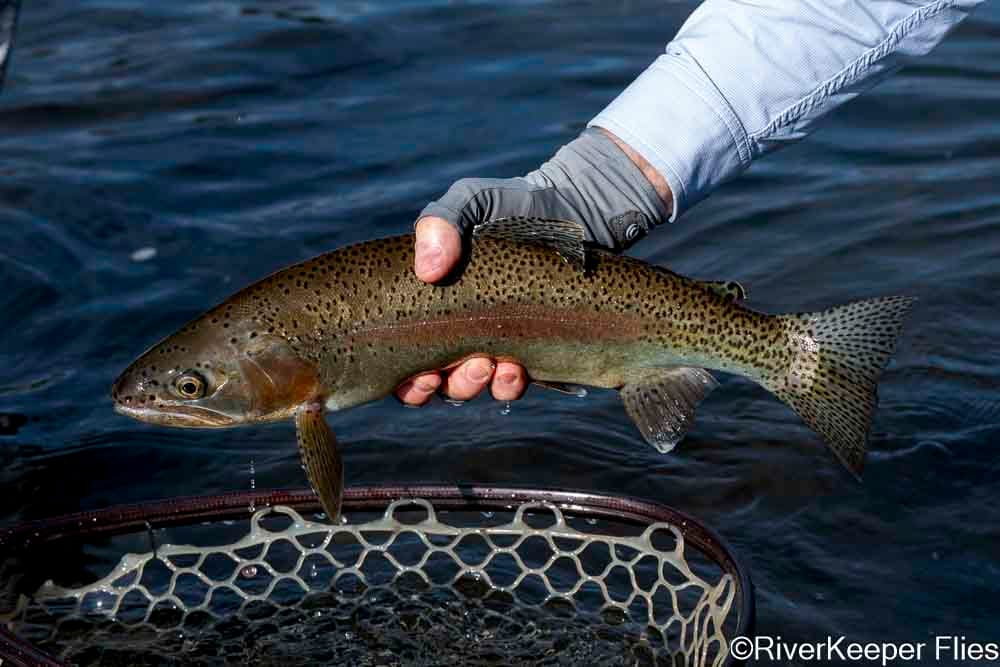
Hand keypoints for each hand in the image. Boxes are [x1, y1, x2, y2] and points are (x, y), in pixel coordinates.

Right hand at [395, 128, 671, 405]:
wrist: (578, 213)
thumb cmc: (515, 207)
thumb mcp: (473, 201)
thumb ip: (441, 220)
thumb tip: (427, 271)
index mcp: (430, 301)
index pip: (401, 354)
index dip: (401, 375)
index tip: (415, 369)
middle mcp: (455, 329)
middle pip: (428, 381)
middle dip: (429, 386)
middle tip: (442, 372)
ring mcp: (492, 344)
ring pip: (467, 387)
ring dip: (468, 385)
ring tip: (486, 365)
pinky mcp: (528, 353)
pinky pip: (508, 384)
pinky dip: (506, 384)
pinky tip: (514, 369)